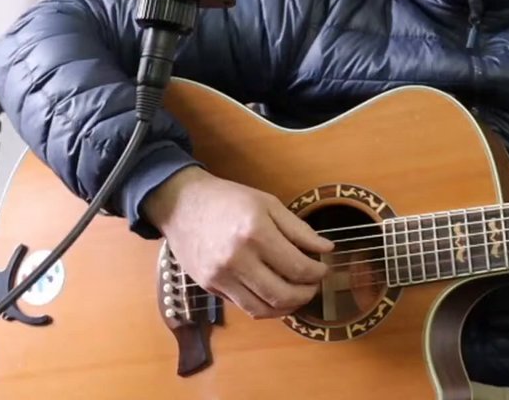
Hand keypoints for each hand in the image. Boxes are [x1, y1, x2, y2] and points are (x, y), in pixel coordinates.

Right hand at [142, 166, 334, 318]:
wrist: (182, 204)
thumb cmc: (229, 199)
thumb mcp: (269, 203)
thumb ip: (299, 229)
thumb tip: (326, 249)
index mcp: (256, 233)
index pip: (297, 267)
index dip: (317, 273)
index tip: (324, 268)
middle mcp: (237, 259)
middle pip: (282, 294)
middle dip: (306, 294)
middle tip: (315, 285)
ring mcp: (221, 277)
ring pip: (263, 309)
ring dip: (287, 307)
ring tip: (298, 295)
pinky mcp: (209, 287)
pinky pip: (244, 307)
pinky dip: (265, 307)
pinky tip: (275, 297)